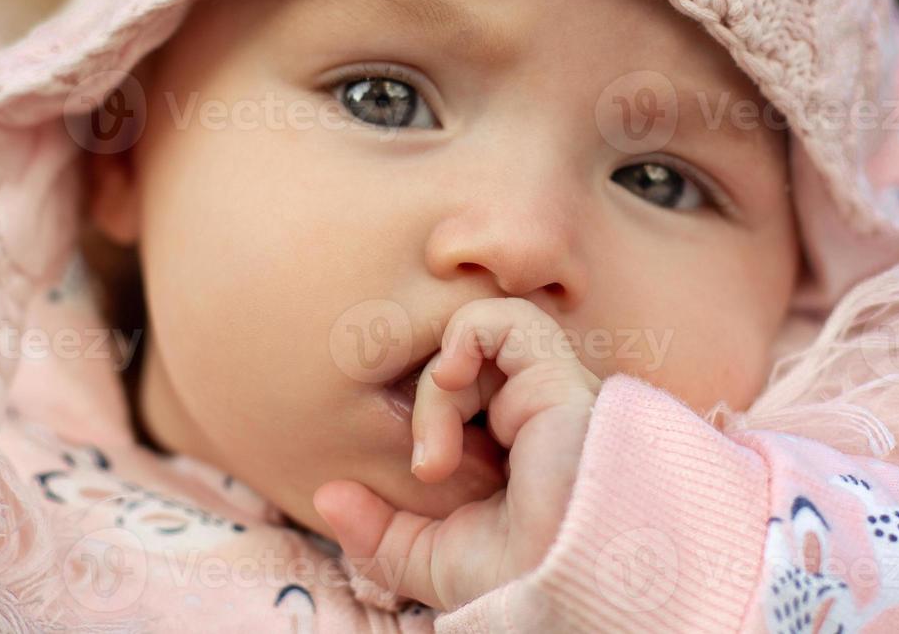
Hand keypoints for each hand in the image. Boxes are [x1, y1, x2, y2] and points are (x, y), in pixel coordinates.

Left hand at [312, 297, 601, 611]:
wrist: (571, 581)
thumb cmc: (517, 579)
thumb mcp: (431, 559)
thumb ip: (379, 531)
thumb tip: (328, 495)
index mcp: (508, 451)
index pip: (453, 403)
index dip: (422, 426)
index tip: (416, 478)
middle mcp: (530, 414)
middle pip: (456, 370)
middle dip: (426, 408)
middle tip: (425, 470)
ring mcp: (545, 391)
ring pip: (470, 345)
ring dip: (437, 392)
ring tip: (437, 455)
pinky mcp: (556, 374)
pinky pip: (503, 317)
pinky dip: (463, 336)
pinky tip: (451, 382)